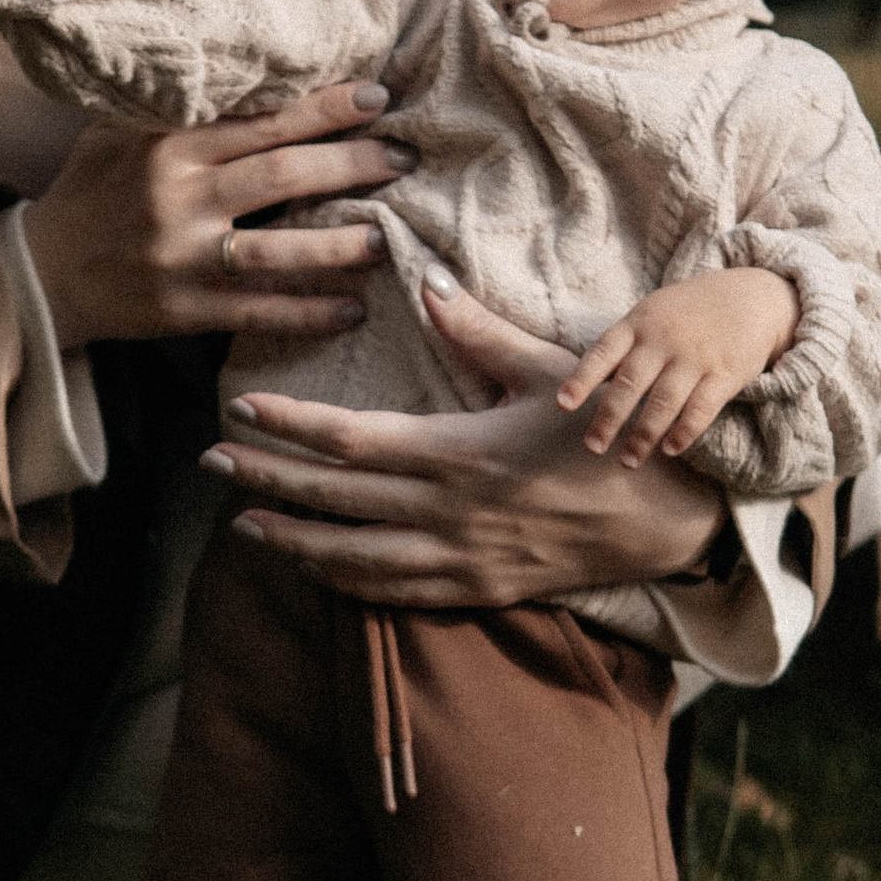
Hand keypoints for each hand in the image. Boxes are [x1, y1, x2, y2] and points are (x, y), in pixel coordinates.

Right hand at [22, 81, 420, 352]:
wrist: (39, 274)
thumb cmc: (89, 193)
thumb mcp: (117, 134)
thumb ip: (175, 108)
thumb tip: (248, 68)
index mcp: (168, 147)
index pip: (262, 121)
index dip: (325, 109)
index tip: (377, 99)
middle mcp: (178, 198)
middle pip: (283, 176)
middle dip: (353, 166)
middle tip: (404, 160)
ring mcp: (182, 259)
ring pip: (279, 250)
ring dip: (342, 245)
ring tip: (389, 238)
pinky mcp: (184, 311)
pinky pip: (259, 312)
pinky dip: (309, 313)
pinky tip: (353, 310)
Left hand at [196, 275, 726, 605]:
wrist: (670, 521)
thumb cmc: (611, 435)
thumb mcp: (554, 372)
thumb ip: (482, 334)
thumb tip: (426, 285)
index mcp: (463, 452)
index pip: (351, 441)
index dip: (289, 428)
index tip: (240, 411)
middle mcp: (451, 513)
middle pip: (335, 500)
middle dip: (266, 479)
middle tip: (210, 461)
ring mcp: (461, 560)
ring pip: (353, 559)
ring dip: (291, 540)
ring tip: (241, 520)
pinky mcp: (477, 591)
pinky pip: (393, 595)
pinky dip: (343, 584)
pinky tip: (310, 568)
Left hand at [557, 266, 800, 466]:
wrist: (751, 296)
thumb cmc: (688, 312)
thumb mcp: (651, 314)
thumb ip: (622, 346)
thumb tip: (587, 383)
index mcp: (639, 324)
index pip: (603, 352)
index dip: (582, 379)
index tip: (563, 405)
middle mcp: (664, 340)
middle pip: (630, 384)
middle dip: (609, 418)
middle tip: (593, 447)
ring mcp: (695, 357)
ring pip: (663, 402)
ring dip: (643, 435)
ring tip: (628, 461)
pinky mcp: (725, 373)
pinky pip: (701, 408)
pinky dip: (685, 431)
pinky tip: (670, 449)